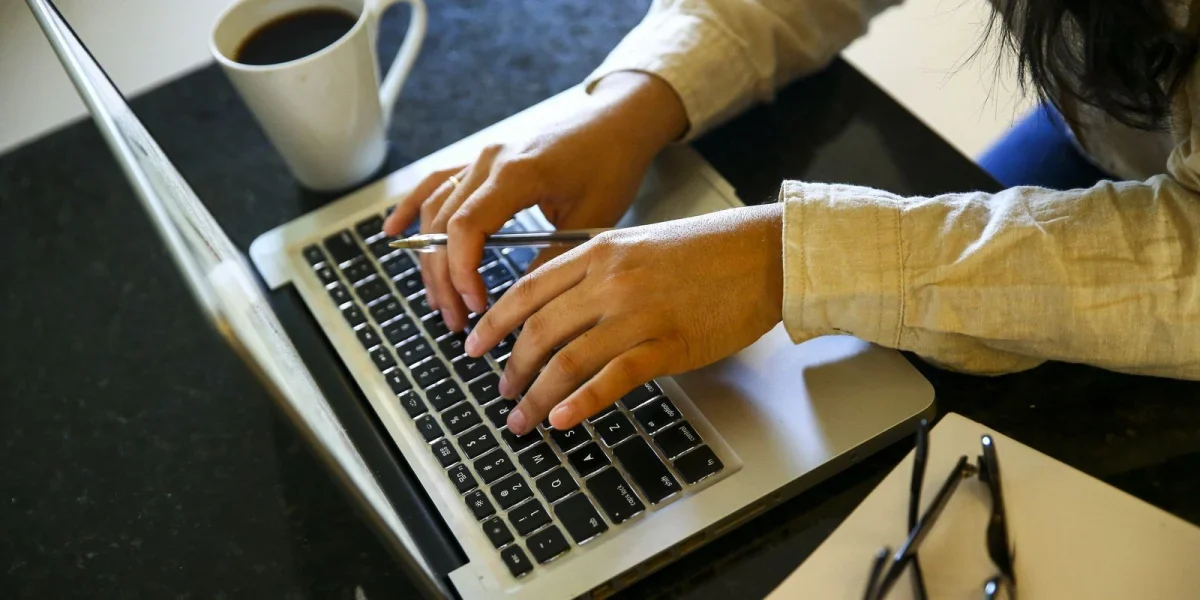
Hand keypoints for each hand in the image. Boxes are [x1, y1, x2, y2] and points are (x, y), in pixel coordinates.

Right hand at [382, 72, 687, 330]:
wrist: (618, 121)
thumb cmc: (612, 163)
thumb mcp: (593, 218)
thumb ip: (552, 258)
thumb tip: (522, 303)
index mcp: (516, 173)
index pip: (467, 228)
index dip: (462, 272)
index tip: (475, 306)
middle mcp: (490, 161)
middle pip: (444, 225)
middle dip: (444, 278)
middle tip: (456, 319)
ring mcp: (482, 158)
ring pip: (436, 210)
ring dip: (432, 258)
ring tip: (440, 300)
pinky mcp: (483, 160)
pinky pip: (437, 183)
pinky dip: (412, 208)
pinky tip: (393, 232)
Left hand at [464, 203, 784, 434]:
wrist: (764, 254)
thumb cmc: (708, 250)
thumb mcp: (639, 244)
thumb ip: (597, 270)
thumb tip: (559, 308)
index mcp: (600, 251)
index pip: (529, 290)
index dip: (494, 322)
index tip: (475, 344)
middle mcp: (611, 281)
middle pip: (540, 329)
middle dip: (512, 367)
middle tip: (500, 391)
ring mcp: (639, 313)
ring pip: (568, 359)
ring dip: (537, 395)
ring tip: (523, 418)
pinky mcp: (668, 344)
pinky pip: (613, 378)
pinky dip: (582, 402)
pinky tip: (563, 419)